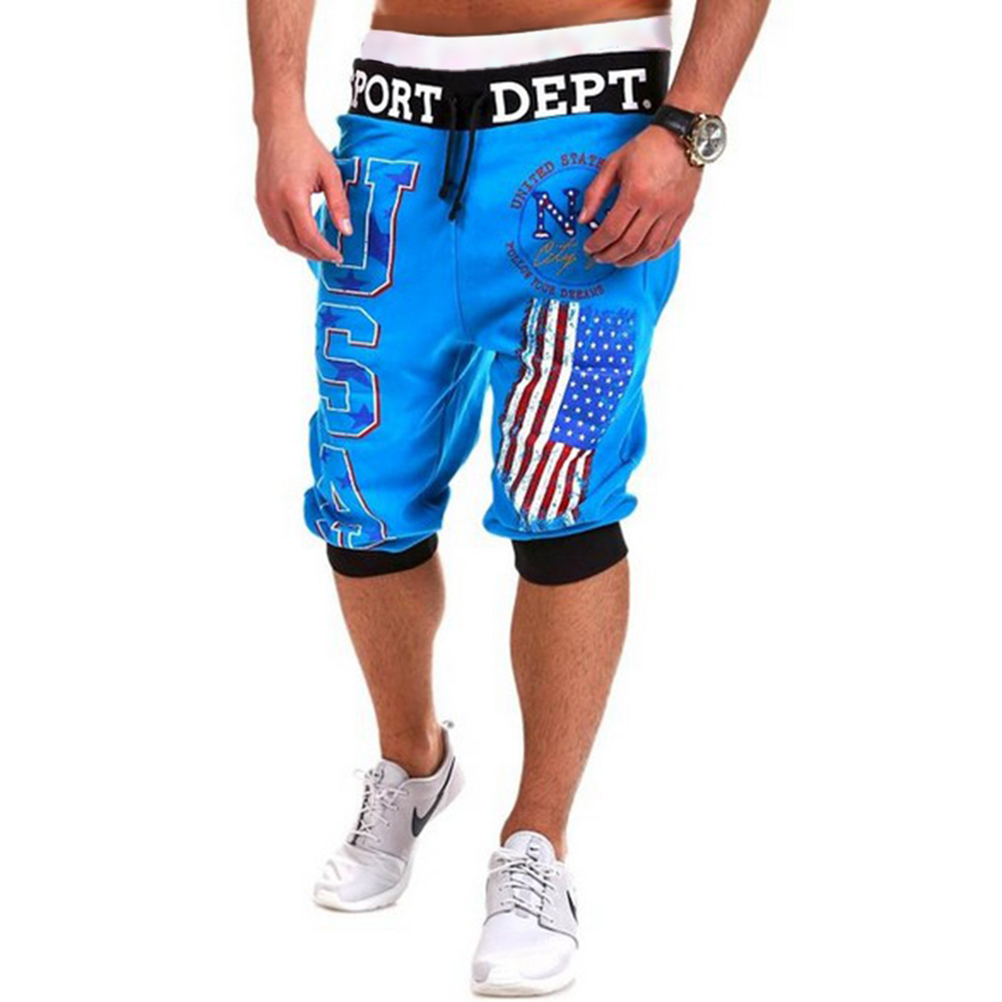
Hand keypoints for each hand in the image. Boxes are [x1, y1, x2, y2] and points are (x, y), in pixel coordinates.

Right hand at [255, 117, 350, 261]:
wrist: (279, 126)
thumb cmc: (306, 146)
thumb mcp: (330, 174)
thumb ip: (339, 204)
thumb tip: (346, 231)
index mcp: (292, 196)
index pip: (309, 237)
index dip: (325, 251)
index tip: (338, 256)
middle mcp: (273, 202)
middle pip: (293, 243)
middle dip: (313, 254)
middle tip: (330, 256)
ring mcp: (263, 202)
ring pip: (280, 239)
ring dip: (299, 249)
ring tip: (317, 249)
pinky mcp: (260, 199)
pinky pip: (272, 228)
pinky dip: (287, 238)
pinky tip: (301, 237)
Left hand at [580, 126, 701, 266]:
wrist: (683, 136)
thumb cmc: (649, 146)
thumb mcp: (613, 163)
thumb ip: (595, 192)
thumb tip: (583, 219)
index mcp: (635, 191)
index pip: (612, 229)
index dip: (597, 243)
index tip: (589, 247)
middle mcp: (655, 205)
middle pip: (629, 244)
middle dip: (610, 255)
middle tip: (599, 257)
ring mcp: (672, 211)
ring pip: (649, 249)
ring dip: (630, 260)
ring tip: (618, 260)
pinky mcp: (684, 213)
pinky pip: (668, 243)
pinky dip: (652, 254)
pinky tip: (641, 255)